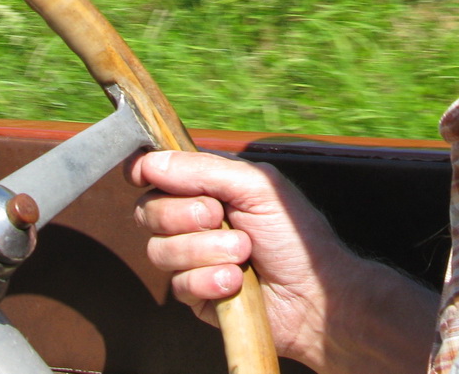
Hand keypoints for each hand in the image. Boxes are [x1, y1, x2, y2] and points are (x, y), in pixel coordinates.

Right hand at [130, 149, 438, 373]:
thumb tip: (150, 162)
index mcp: (207, 187)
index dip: (143, 171)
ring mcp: (191, 260)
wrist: (315, 295)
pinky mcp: (195, 295)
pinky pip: (179, 286)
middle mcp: (192, 221)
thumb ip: (203, 170)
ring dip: (206, 250)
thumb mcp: (256, 187)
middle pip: (147, 211)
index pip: (155, 174)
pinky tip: (236, 282)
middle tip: (220, 216)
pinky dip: (210, 281)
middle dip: (184, 214)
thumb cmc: (295, 236)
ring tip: (243, 253)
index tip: (144, 174)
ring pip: (159, 250)